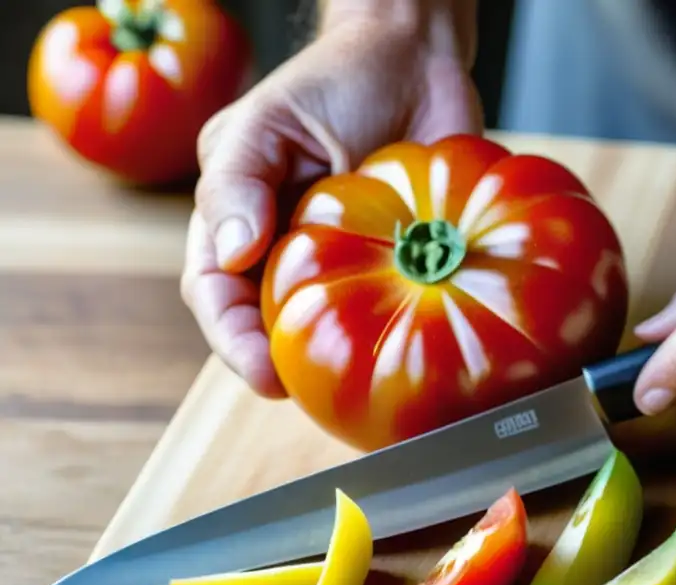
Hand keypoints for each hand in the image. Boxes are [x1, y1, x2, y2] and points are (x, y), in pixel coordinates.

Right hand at [180, 10, 482, 396]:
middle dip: (279, 365)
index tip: (263, 371)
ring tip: (351, 387)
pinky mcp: (401, 264)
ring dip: (332, 359)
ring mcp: (345, 261)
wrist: (416, 59)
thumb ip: (237, 181)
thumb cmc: (334, 79)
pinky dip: (396, 332)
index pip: (217, 294)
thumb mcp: (267, 120)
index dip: (233, 340)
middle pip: (267, 325)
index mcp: (241, 220)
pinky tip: (408, 347)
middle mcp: (288, 249)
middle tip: (305, 391)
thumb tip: (232, 254)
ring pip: (326, 327)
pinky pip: (394, 310)